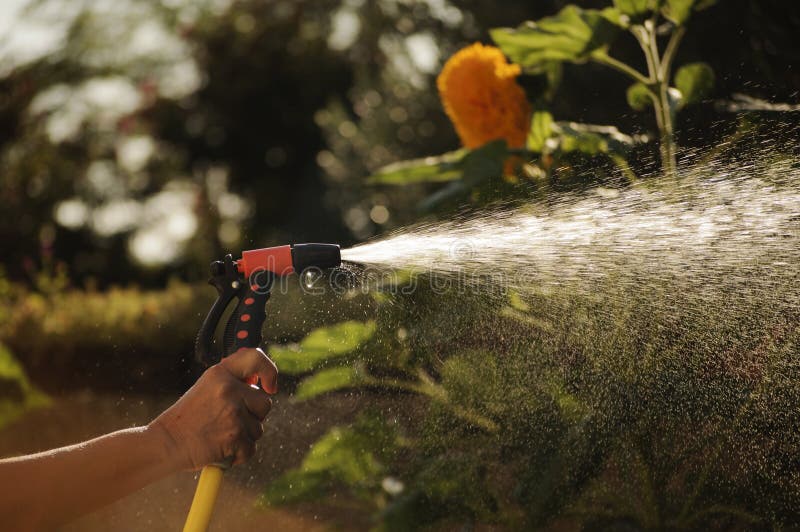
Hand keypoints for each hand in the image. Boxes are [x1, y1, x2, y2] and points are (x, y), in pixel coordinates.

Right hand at [150, 348, 277, 470]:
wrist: (166, 443)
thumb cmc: (187, 419)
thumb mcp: (206, 388)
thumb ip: (231, 383)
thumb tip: (260, 384)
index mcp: (220, 374)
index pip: (255, 358)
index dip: (269, 371)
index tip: (271, 386)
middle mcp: (229, 390)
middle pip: (265, 403)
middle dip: (253, 415)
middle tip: (229, 421)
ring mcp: (233, 413)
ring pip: (258, 428)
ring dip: (244, 436)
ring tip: (220, 435)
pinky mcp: (235, 436)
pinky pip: (251, 448)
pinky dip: (239, 454)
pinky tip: (221, 449)